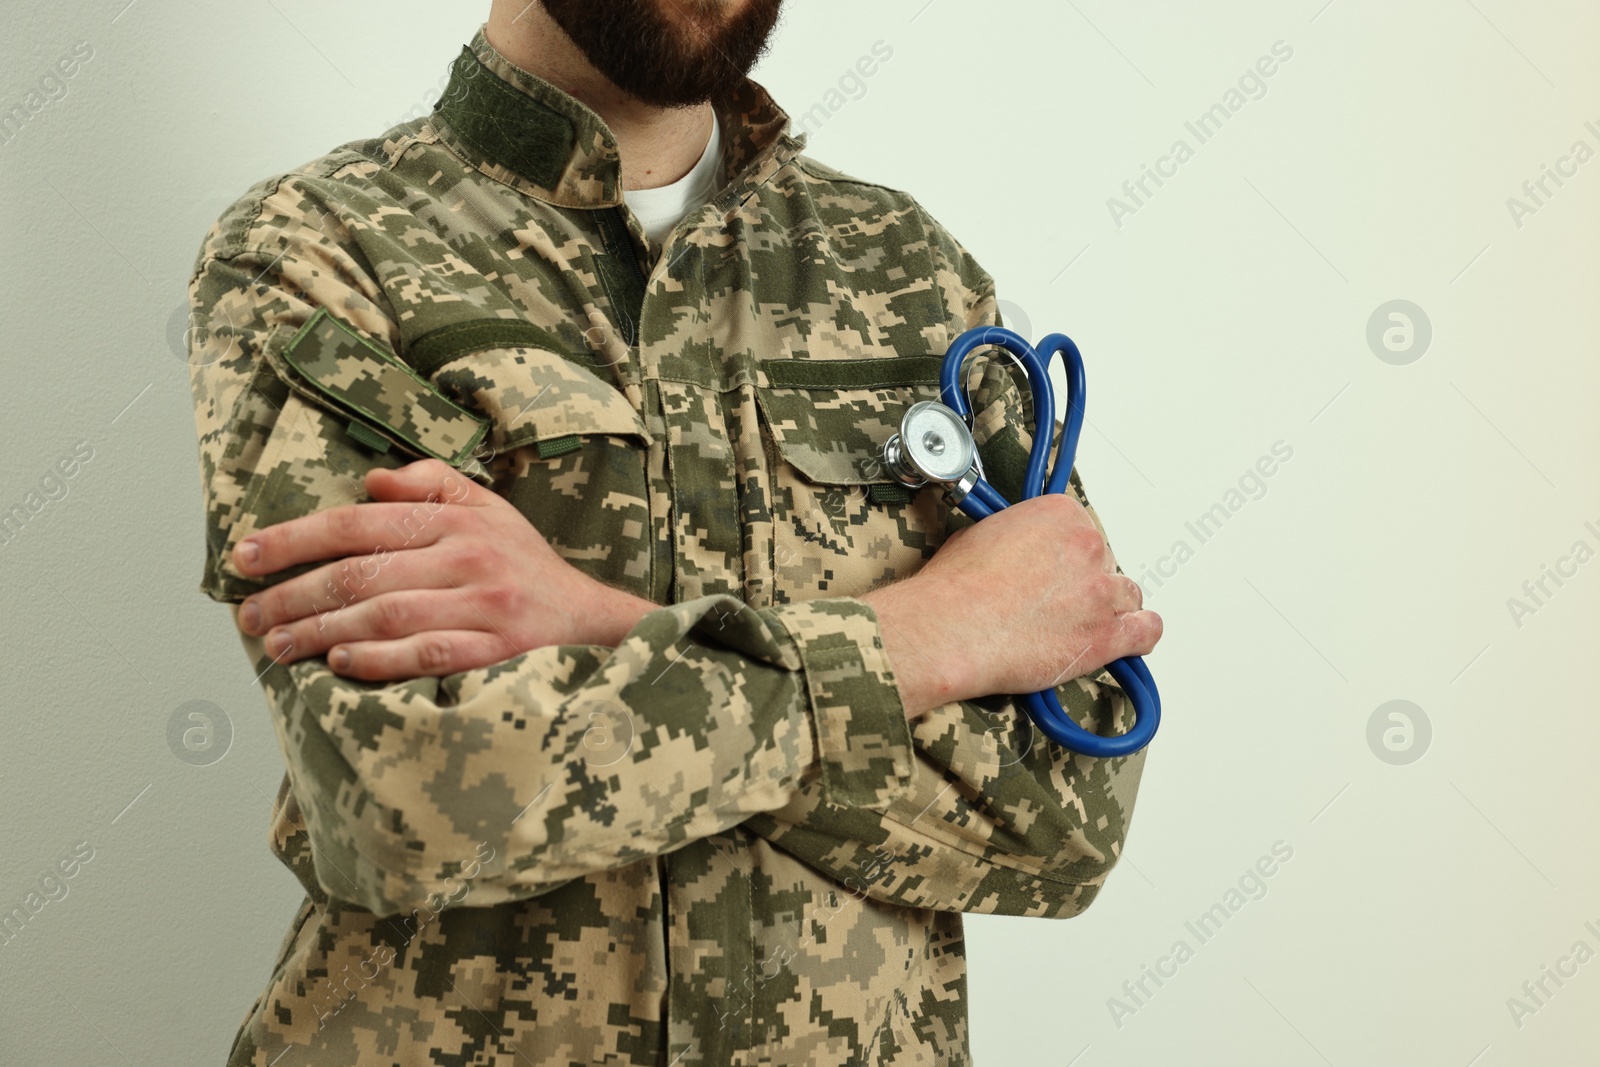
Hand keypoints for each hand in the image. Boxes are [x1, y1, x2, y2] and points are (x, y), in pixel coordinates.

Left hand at [231, 459, 654, 679]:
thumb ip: (431, 485)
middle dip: (293, 595)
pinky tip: (340, 662)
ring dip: (321, 631)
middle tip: (249, 616)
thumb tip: (369, 483)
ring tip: (278, 645)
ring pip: (384, 615)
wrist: (593, 620)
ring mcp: (483, 606)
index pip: (359, 523)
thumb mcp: (488, 509)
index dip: (295, 538)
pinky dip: (379, 658)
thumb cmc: (527, 566)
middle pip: (360, 573)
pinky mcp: (496, 651)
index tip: (246, 556)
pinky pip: (426, 654)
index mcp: (456, 520)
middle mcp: (467, 558)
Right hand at [862, 493, 1161, 717]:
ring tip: (1080, 624)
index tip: (1052, 571)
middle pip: (1106, 564)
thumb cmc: (958, 588)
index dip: (1067, 557)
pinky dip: (1138, 636)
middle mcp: (1089, 547)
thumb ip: (1016, 537)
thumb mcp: (981, 534)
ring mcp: (1101, 592)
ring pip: (1127, 597)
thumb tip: (1018, 550)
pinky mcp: (1106, 636)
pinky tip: (1122, 640)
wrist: (953, 629)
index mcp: (1062, 515)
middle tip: (1054, 603)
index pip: (1083, 531)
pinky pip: (1146, 632)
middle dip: (1084, 583)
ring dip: (1107, 609)